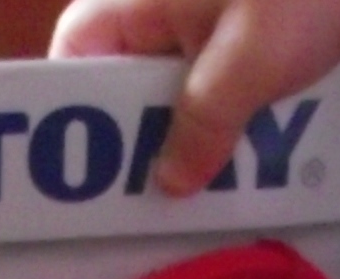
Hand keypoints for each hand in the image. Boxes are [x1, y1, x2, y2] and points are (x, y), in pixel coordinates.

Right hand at [48, 0, 339, 192]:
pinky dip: (241, 125)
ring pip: (185, 92)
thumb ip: (202, 125)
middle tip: (148, 199)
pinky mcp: (268, 34)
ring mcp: (223, 19)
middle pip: (132, 81)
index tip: (82, 165)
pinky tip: (254, 167)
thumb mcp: (248, 62)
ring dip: (199, 141)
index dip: (70, 104)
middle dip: (144, 140)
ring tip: (205, 196)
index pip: (78, 45)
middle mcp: (176, 3)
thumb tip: (171, 184)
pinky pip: (234, 89)